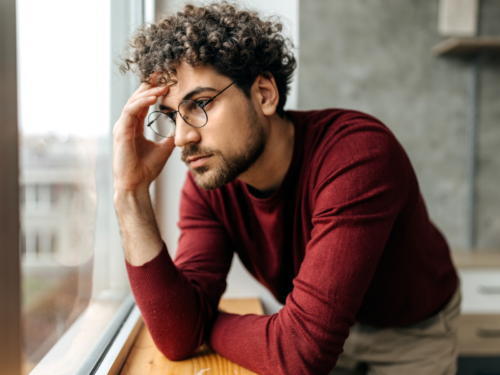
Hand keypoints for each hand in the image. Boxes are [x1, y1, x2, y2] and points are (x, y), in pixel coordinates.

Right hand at [113, 77, 174, 193]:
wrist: (136, 185)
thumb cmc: (146, 169)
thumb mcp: (163, 149)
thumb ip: (169, 138)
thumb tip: (182, 130)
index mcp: (134, 127)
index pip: (142, 103)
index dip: (152, 91)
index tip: (165, 81)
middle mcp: (126, 125)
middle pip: (136, 98)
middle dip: (149, 85)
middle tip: (162, 74)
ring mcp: (122, 127)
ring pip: (133, 102)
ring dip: (147, 92)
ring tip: (162, 86)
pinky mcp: (120, 132)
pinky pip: (130, 111)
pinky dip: (141, 103)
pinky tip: (153, 98)